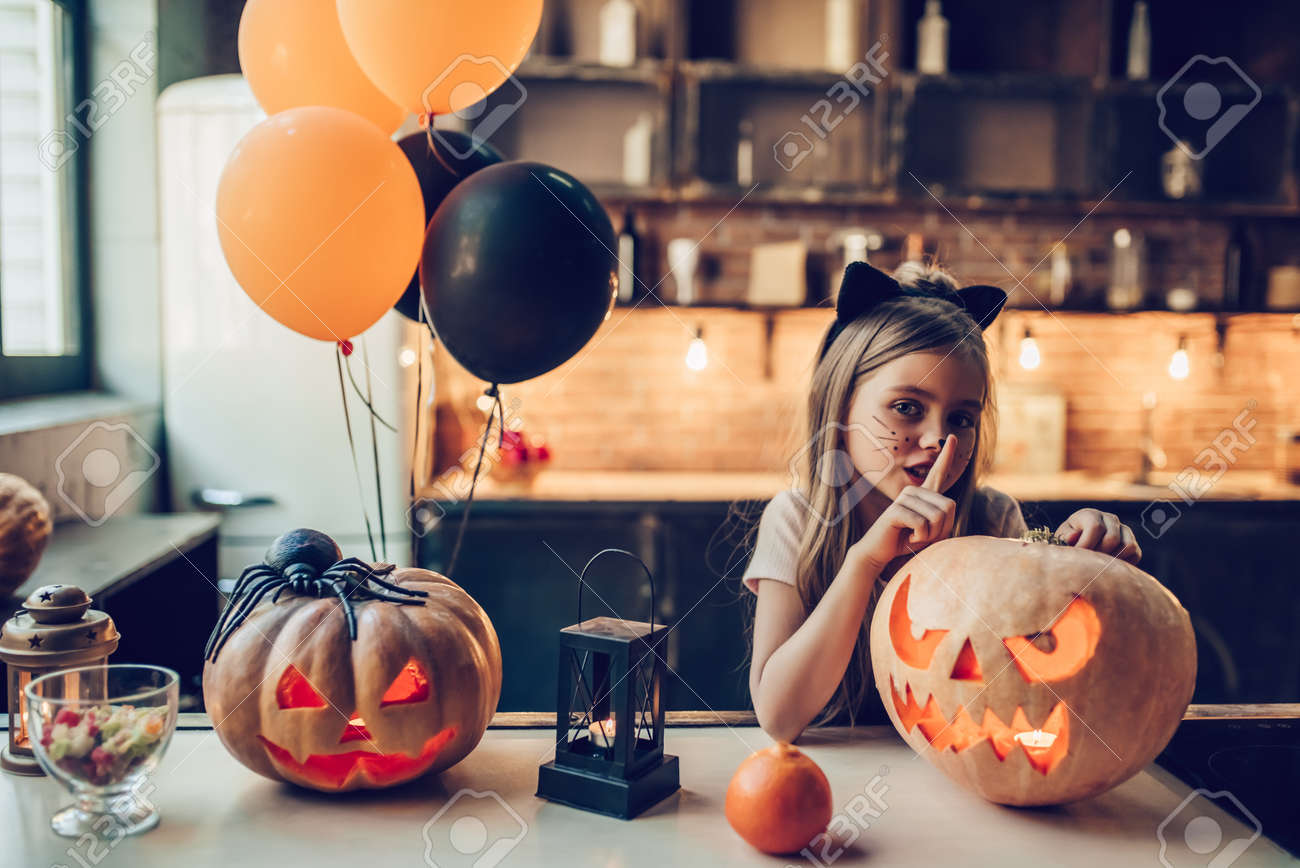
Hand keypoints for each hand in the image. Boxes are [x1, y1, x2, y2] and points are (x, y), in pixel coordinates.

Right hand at [851, 436, 957, 573]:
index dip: (947, 455)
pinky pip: (923, 524)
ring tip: (914, 537)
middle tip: (924, 537)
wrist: (880, 553)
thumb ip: (943, 519)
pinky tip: (908, 539)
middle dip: (942, 530)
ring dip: (930, 536)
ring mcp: (904, 498)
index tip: (952, 437)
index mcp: (923, 494)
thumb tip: (947, 506)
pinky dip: (920, 538)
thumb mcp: (931, 532)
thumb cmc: (907, 542)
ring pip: (937, 517)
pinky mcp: (896, 509)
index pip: (938, 472)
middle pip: (949, 507)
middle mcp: (914, 491)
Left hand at [1055, 509, 1141, 563]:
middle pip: (1112, 538)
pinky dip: (1124, 563)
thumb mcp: (1061, 539)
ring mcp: (1124, 530)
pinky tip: (1109, 566)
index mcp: (1090, 515)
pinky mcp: (1133, 543)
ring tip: (1099, 566)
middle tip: (1089, 564)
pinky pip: (1135, 553)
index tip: (1079, 558)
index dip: (1087, 544)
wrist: (1080, 548)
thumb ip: (1065, 537)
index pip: (1095, 527)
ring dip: (1113, 559)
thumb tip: (1072, 536)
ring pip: (1128, 546)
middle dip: (1100, 554)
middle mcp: (1110, 519)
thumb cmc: (1068, 543)